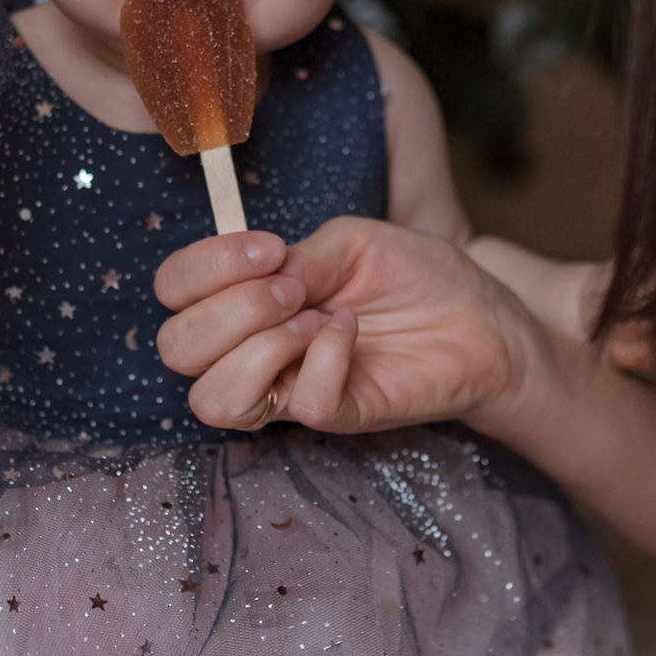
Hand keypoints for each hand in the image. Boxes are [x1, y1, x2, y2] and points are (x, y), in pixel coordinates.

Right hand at [154, 219, 541, 436]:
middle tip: (290, 288)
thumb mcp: (352, 241)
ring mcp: (292, 388)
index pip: (172, 292)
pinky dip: (323, 358)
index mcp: (246, 299)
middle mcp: (255, 348)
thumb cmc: (417, 277)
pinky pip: (301, 403)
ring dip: (257, 345)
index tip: (268, 247)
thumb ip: (299, 256)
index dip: (203, 266)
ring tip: (312, 318)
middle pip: (175, 350)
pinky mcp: (338, 414)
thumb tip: (261, 277)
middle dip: (227, 307)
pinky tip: (351, 333)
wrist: (482, 317)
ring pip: (212, 400)